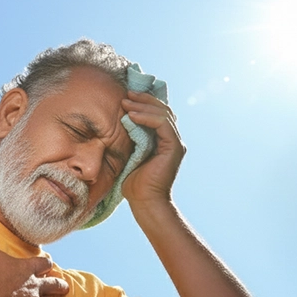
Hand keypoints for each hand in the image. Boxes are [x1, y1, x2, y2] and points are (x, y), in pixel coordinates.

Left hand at [121, 91, 184, 206]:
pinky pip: (162, 124)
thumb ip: (131, 137)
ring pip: (163, 114)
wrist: (144, 202)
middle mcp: (172, 139)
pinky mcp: (174, 148)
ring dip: (143, 106)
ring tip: (126, 102)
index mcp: (163, 140)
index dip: (144, 102)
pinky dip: (147, 117)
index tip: (126, 96)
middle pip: (162, 109)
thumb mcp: (129, 153)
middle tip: (126, 94)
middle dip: (144, 99)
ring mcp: (175, 143)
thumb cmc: (133, 182)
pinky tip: (132, 115)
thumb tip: (120, 119)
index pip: (157, 113)